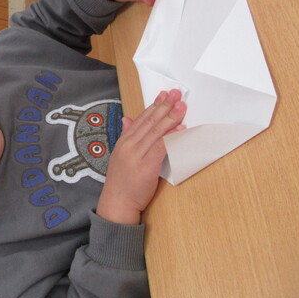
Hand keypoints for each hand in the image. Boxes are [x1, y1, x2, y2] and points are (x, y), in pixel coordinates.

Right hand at [97, 90, 185, 224]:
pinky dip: (172, 137)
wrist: (117, 203)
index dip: (154, 105)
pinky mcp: (147, 167)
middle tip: (177, 94)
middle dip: (165, 106)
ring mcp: (137, 156)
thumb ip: (127, 136)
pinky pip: (162, 148)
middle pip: (150, 122)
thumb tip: (128, 119)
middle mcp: (129, 146)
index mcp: (124, 142)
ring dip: (171, 118)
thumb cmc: (122, 182)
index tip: (165, 95)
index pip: (141, 119)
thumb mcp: (120, 155)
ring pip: (156, 132)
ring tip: (181, 107)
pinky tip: (180, 129)